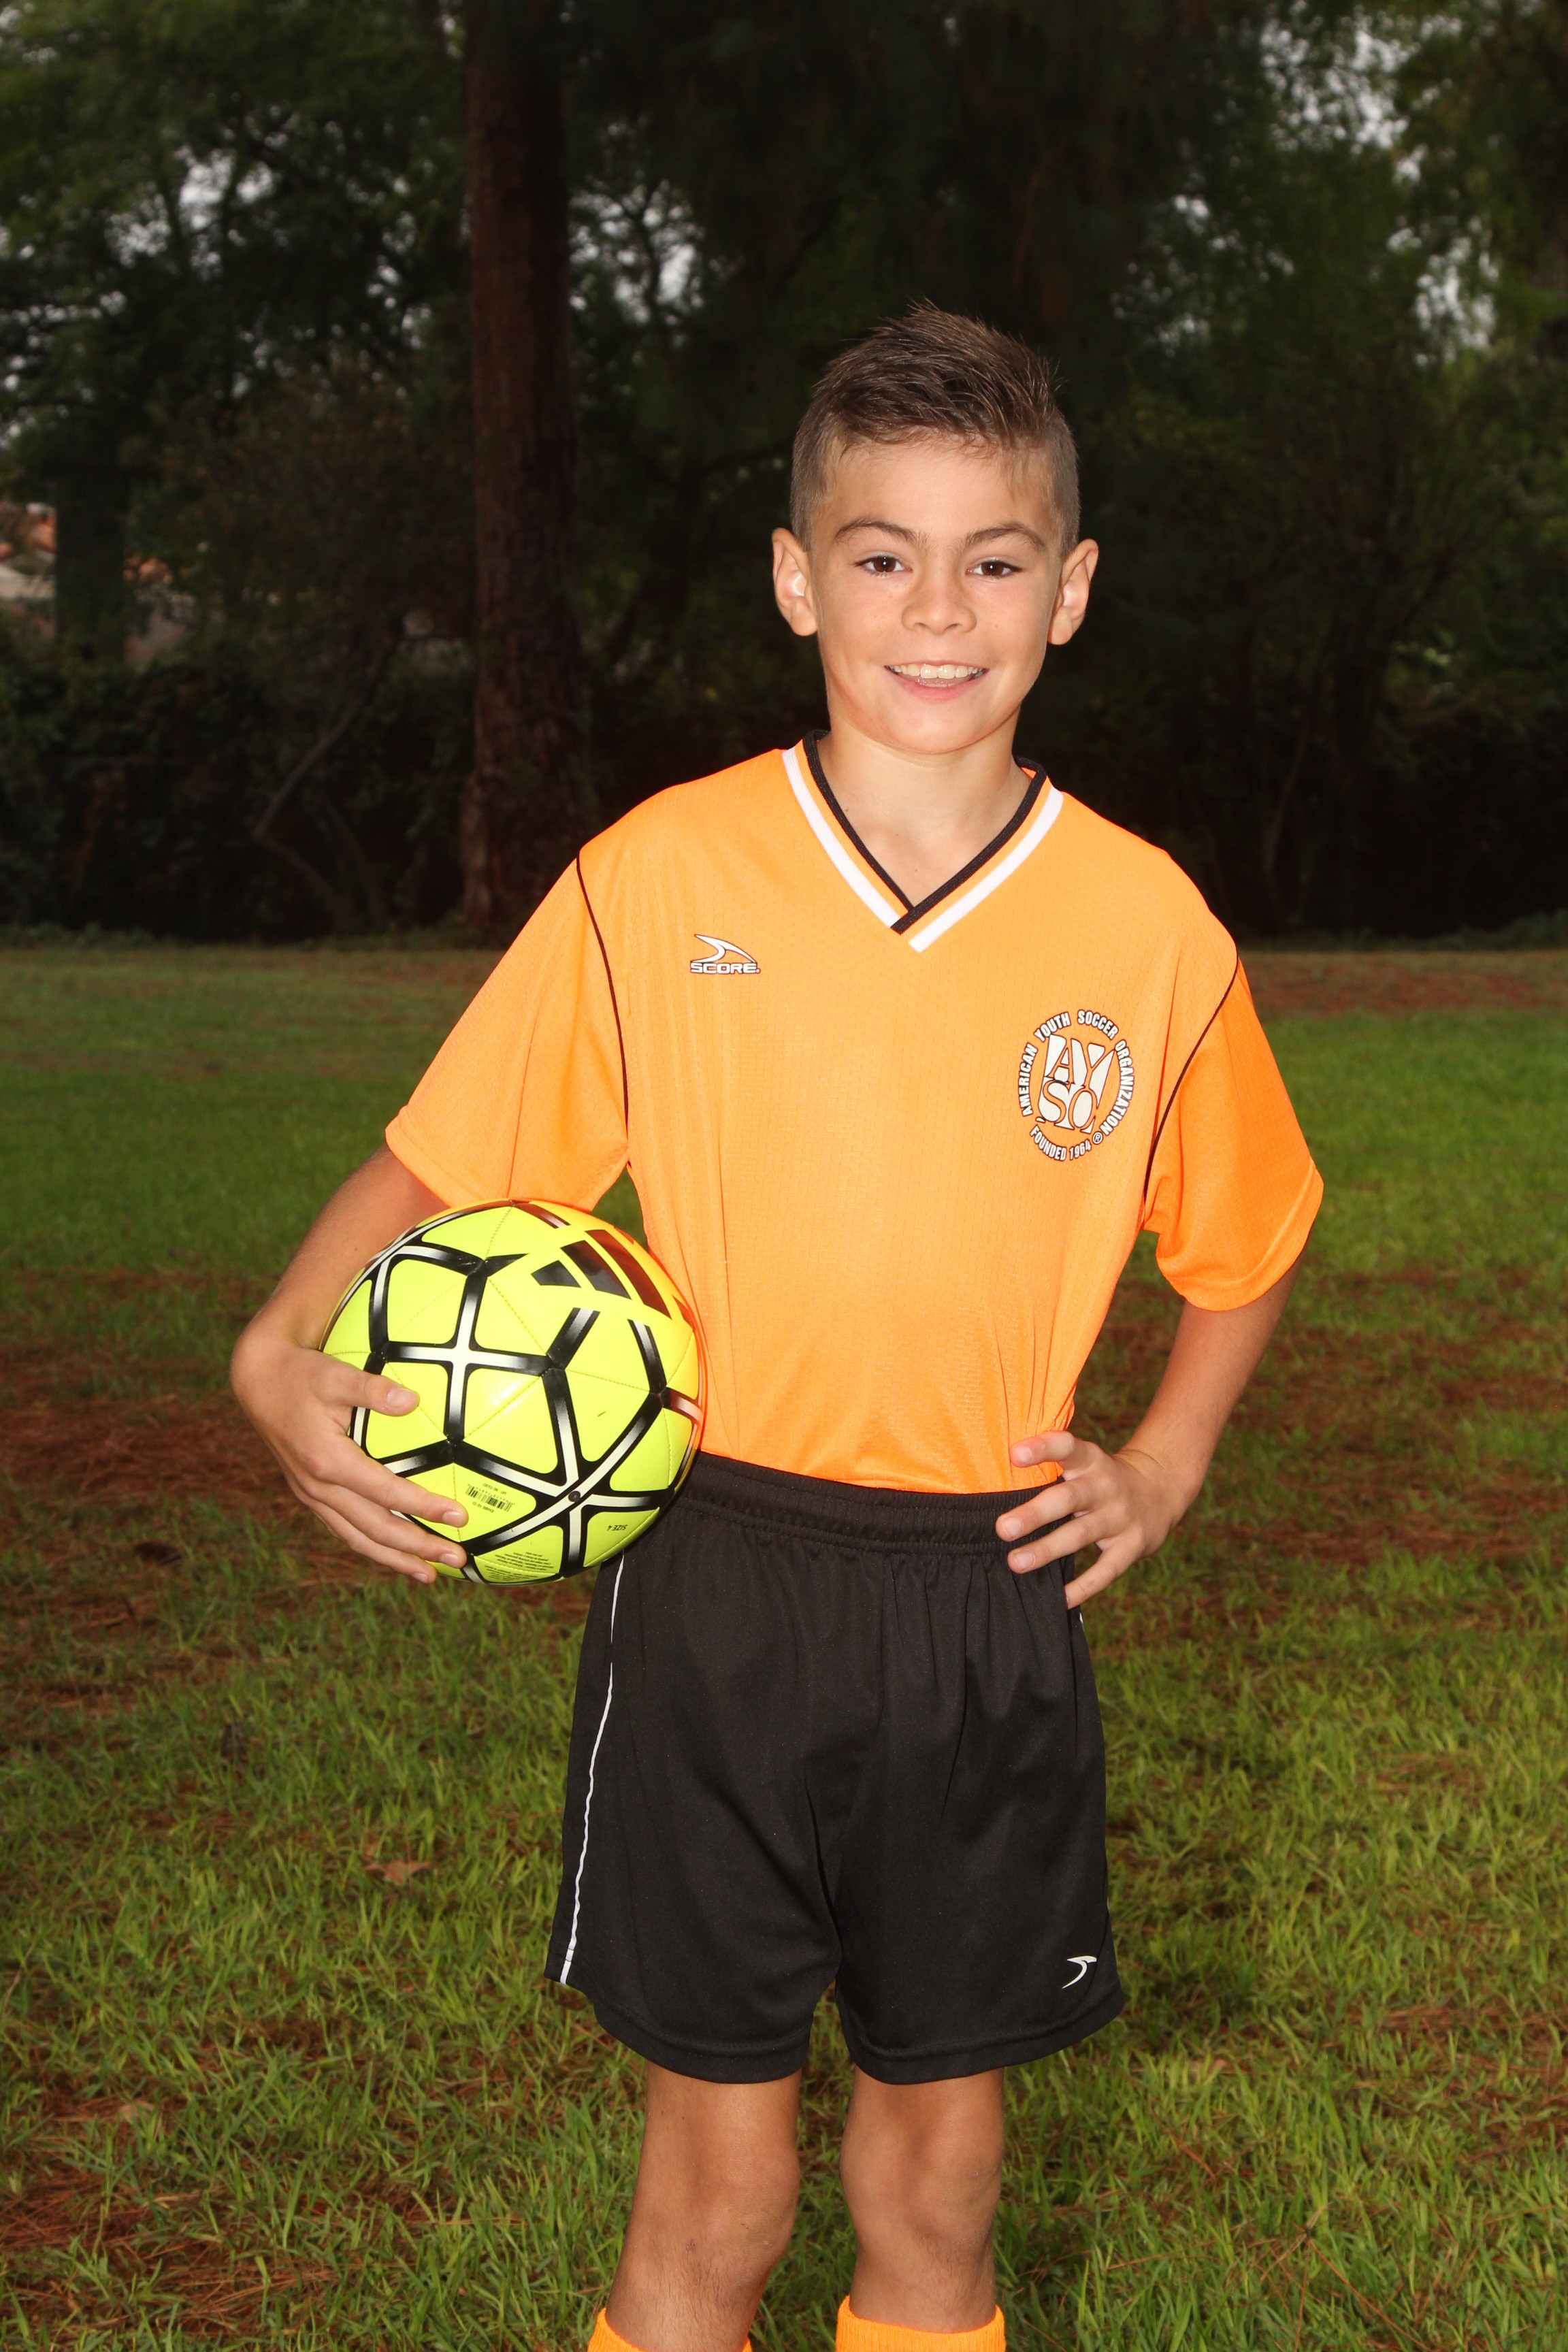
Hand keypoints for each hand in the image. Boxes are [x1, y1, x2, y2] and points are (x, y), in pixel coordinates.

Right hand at [231, 1325, 467, 1583]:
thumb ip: (373, 1388)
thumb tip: (413, 1399)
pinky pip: (345, 1529)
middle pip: (374, 1529)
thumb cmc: (303, 1374)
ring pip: (358, 1538)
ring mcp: (311, 1496)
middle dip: (417, 1548)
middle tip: (458, 1559)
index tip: (459, 1517)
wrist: (259, 1384)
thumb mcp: (335, 1373)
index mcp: (327, 1462)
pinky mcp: (310, 1496)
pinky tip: (396, 1553)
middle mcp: (317, 1487)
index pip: (384, 1493)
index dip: (422, 1507)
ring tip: (429, 1576)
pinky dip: (373, 1546)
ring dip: (395, 1558)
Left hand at [996, 1433, 1182, 1608]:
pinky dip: (1083, 1586)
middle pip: (1069, 1499)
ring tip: (1016, 1562)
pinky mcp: (1132, 1546)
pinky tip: (1059, 1598)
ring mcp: (1120, 1517)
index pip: (1067, 1447)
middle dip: (1035, 1514)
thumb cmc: (1101, 1478)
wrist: (1160, 1491)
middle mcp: (1106, 1486)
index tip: (1014, 1454)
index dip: (1042, 1448)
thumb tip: (993, 1480)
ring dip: (1048, 1550)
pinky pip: (1106, 1570)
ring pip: (1081, 1534)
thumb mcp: (1085, 1462)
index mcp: (1090, 1461)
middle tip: (1002, 1528)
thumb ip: (1051, 1467)